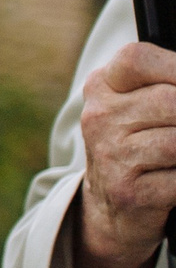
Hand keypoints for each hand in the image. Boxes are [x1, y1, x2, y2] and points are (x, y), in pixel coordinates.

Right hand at [74, 40, 175, 267]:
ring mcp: (110, 155)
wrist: (110, 209)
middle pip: (169, 101)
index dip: (174, 68)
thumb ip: (164, 88)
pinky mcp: (128, 191)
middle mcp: (100, 118)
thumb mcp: (138, 107)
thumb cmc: (139, 147)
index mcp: (101, 87)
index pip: (137, 59)